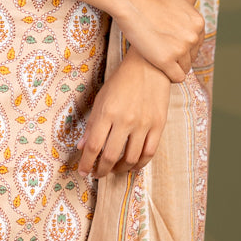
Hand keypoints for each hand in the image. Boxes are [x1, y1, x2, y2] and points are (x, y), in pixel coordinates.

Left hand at [76, 50, 171, 178]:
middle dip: (102, 170)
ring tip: (114, 169)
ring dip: (120, 169)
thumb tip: (82, 147)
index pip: (93, 146)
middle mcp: (125, 120)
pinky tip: (133, 166)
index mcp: (107, 113)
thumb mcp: (101, 99)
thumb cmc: (121, 82)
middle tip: (98, 174)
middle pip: (111, 156)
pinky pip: (149, 152)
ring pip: (131, 158)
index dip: (87, 163)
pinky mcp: (158, 125)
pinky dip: (140, 164)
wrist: (149, 66)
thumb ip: (92, 125)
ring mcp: (144, 123)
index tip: (84, 172)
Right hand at [117, 0, 203, 82]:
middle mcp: (192, 37)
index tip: (173, 46)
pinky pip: (177, 77)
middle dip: (181, 57)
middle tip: (165, 54)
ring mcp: (180, 49)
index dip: (186, 46)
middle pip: (192, 57)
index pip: (198, 43)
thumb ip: (188, 12)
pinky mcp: (166, 60)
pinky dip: (171, 76)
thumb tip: (192, 20)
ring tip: (161, 62)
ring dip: (175, 67)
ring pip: (185, 68)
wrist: (132, 3)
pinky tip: (162, 71)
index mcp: (198, 23)